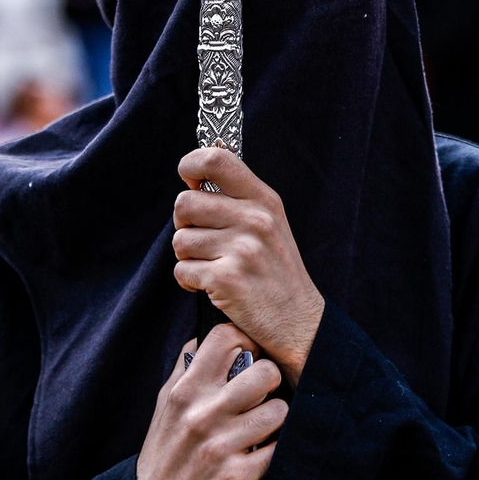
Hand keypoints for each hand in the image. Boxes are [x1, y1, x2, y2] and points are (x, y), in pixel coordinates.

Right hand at [136, 324, 287, 479]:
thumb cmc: (163, 450)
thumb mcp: (165, 402)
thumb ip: (186, 367)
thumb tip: (207, 336)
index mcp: (186, 390)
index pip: (226, 338)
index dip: (246, 341)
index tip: (249, 356)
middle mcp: (204, 414)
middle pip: (265, 372)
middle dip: (270, 380)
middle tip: (262, 394)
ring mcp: (223, 446)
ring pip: (279, 411)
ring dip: (274, 418)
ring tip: (260, 425)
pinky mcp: (239, 476)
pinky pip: (277, 448)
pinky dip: (273, 448)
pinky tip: (259, 450)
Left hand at [173, 148, 325, 384]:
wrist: (298, 321)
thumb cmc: (276, 271)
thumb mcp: (271, 222)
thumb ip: (238, 198)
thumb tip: (193, 176)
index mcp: (264, 199)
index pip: (215, 159)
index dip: (190, 165)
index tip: (189, 181)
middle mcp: (255, 219)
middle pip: (184, 202)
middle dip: (184, 225)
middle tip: (204, 241)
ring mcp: (242, 249)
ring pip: (180, 240)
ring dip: (188, 257)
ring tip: (214, 266)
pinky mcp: (226, 278)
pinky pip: (181, 270)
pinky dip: (189, 281)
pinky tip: (212, 286)